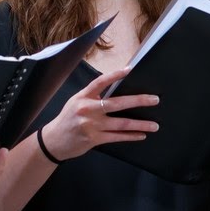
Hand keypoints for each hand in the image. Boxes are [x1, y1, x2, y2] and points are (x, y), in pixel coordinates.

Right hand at [39, 67, 159, 161]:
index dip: (115, 75)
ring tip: (154, 125)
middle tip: (155, 100)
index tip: (130, 69)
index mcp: (83, 97)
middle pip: (117, 103)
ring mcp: (91, 125)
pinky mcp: (94, 138)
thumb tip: (117, 91)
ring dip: (140, 124)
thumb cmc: (68, 119)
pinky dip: (131, 136)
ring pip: (121, 123)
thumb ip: (93, 96)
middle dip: (138, 101)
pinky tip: (141, 135)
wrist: (54, 141)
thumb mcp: (76, 102)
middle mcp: (88, 109)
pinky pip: (117, 137)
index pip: (100, 82)